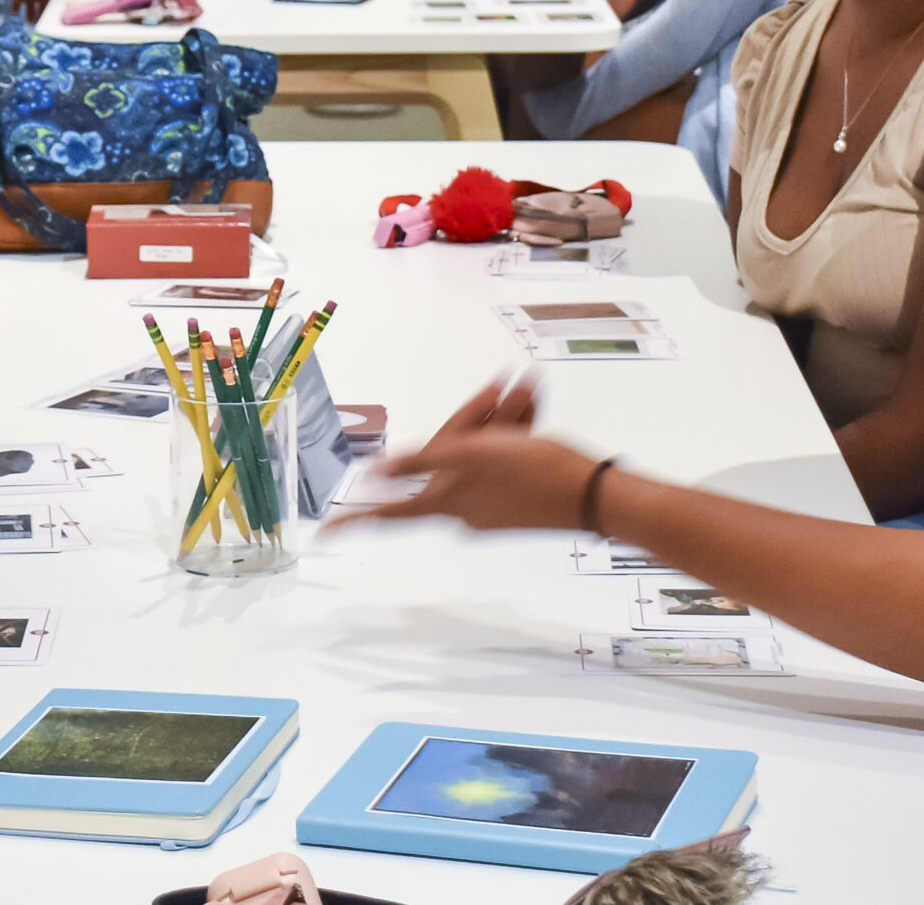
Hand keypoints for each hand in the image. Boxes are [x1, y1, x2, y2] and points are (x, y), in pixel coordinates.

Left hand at [327, 376, 592, 536]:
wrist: (596, 494)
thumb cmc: (534, 472)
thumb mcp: (472, 456)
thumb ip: (421, 461)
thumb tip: (375, 472)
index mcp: (447, 501)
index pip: (390, 513)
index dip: (356, 519)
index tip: (327, 533)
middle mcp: (465, 505)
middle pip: (450, 455)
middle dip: (471, 418)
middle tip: (497, 390)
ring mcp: (493, 498)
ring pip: (483, 448)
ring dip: (498, 417)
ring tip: (523, 390)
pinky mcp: (518, 489)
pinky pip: (505, 453)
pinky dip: (515, 429)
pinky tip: (530, 398)